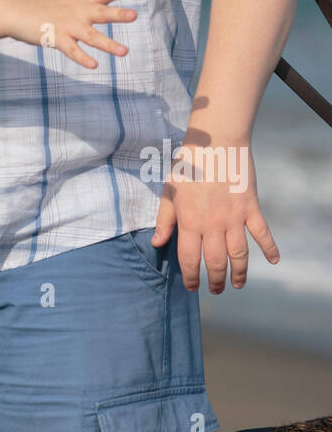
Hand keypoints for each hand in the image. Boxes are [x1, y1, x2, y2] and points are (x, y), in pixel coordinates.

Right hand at [13, 0, 142, 64]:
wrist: (13, 11)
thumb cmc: (36, 7)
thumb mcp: (62, 2)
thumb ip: (77, 8)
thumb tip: (86, 13)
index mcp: (79, 0)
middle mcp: (76, 12)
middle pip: (102, 12)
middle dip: (118, 14)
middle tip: (135, 15)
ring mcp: (67, 26)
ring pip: (92, 36)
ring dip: (108, 44)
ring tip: (124, 52)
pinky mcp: (56, 39)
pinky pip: (73, 51)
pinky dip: (83, 58)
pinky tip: (94, 65)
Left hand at [152, 138, 279, 291]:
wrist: (215, 142)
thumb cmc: (188, 165)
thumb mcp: (169, 191)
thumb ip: (164, 219)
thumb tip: (157, 243)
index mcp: (190, 222)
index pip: (190, 260)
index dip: (191, 277)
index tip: (192, 287)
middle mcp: (213, 224)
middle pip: (216, 263)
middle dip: (216, 281)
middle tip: (216, 289)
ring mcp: (234, 218)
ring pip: (239, 255)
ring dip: (239, 273)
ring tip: (237, 284)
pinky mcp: (251, 208)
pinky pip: (262, 233)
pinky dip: (270, 248)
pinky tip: (274, 260)